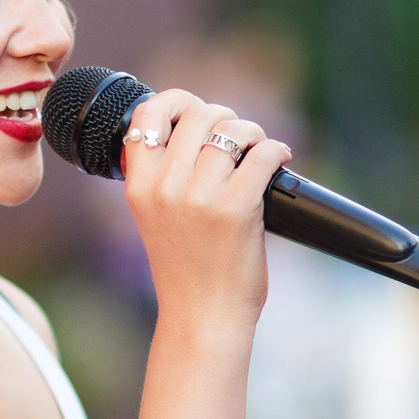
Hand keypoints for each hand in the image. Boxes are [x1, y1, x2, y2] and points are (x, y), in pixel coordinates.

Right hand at [116, 89, 290, 338]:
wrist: (202, 317)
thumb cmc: (185, 270)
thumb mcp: (155, 219)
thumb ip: (164, 177)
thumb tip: (198, 130)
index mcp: (139, 187)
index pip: (148, 116)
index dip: (175, 101)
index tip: (195, 108)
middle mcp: (165, 187)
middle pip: (198, 115)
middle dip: (224, 118)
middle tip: (238, 137)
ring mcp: (199, 198)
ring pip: (232, 130)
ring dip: (253, 133)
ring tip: (260, 148)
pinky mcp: (236, 210)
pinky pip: (262, 155)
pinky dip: (276, 150)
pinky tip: (280, 159)